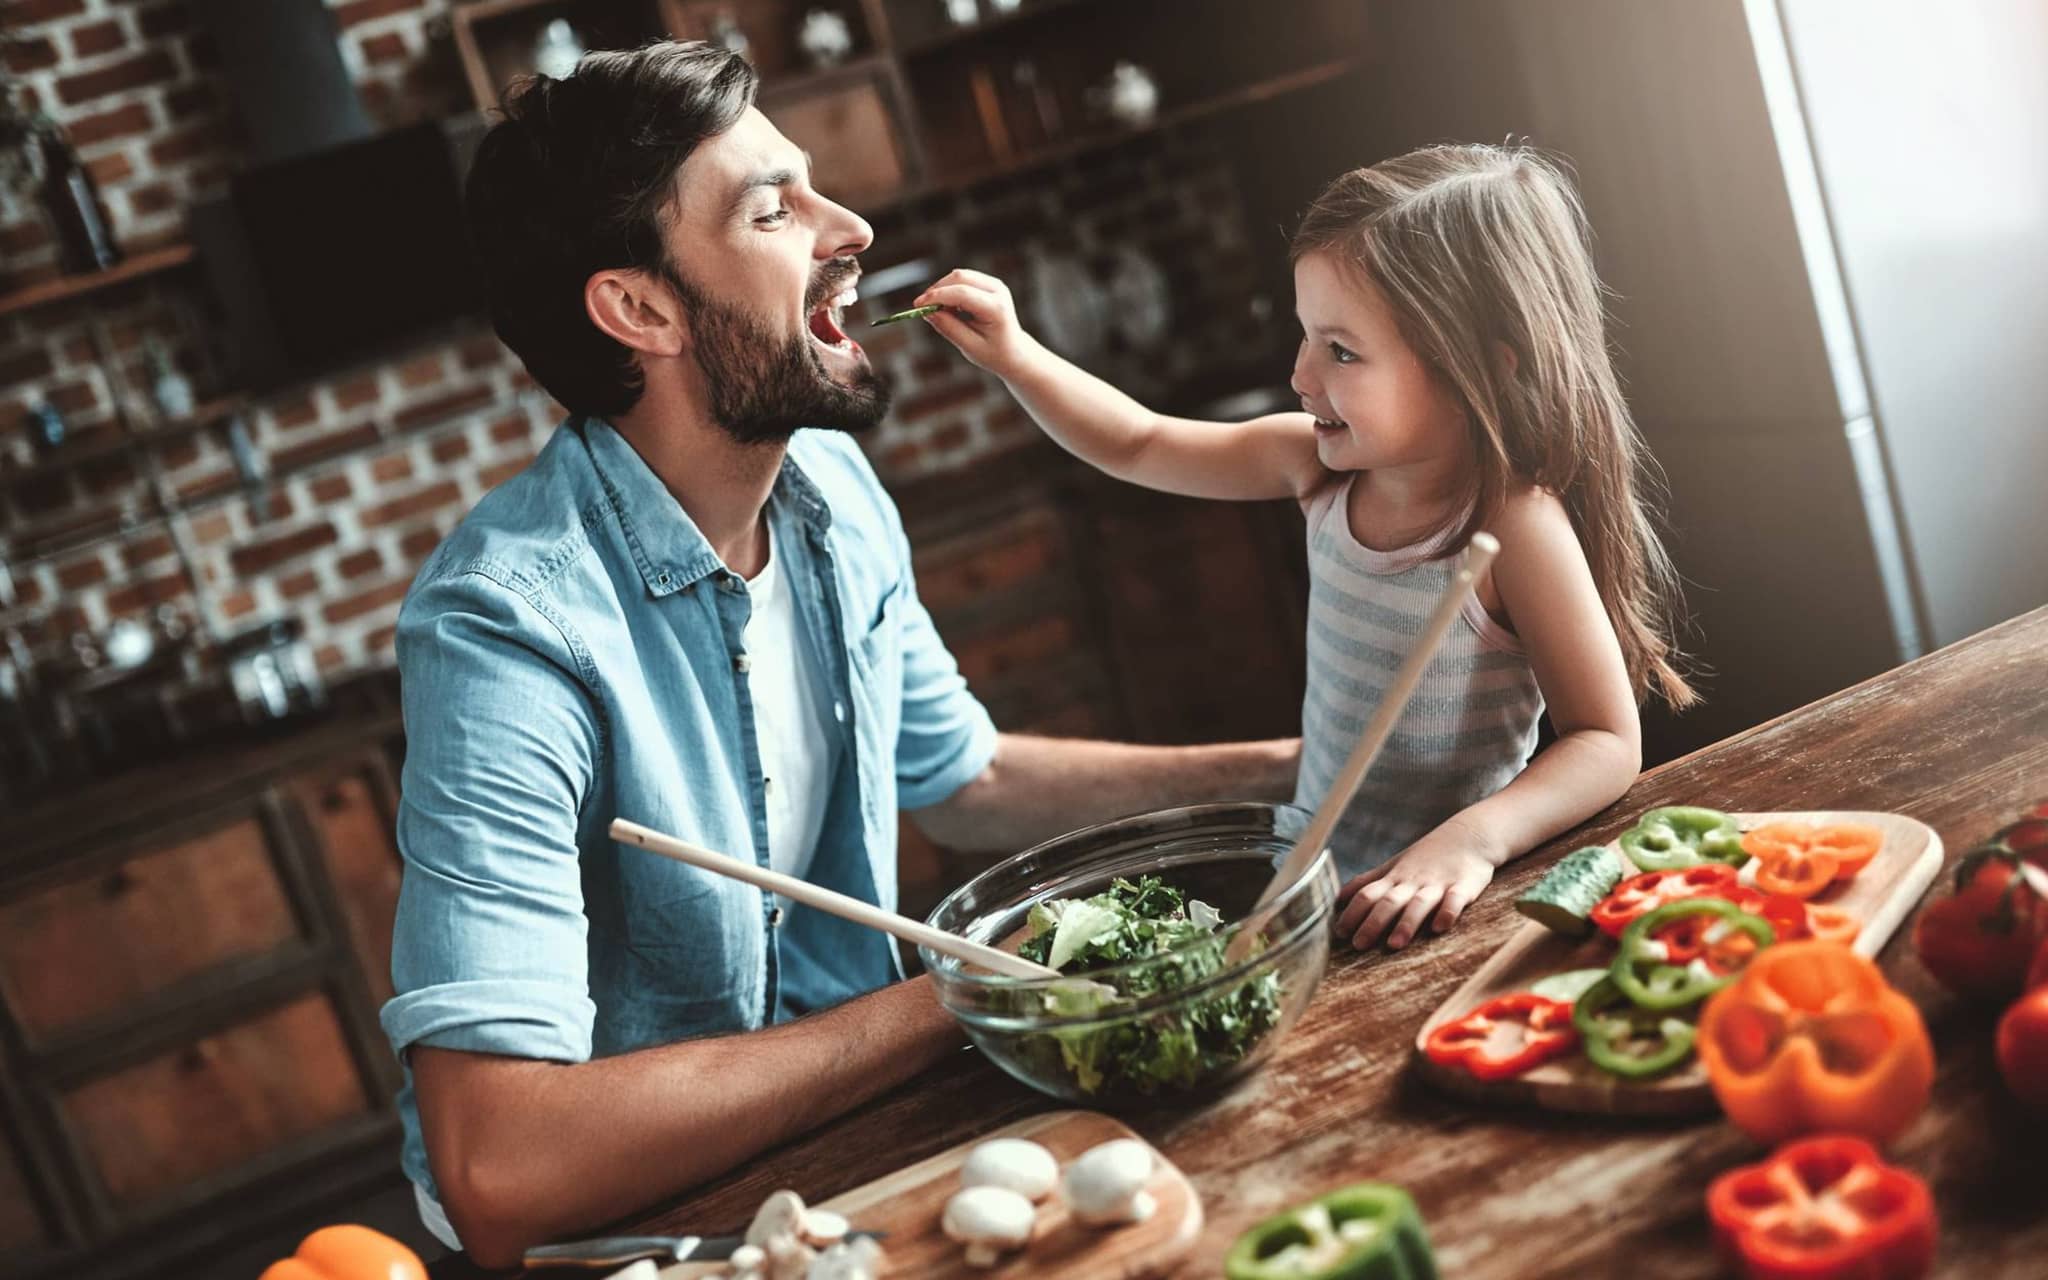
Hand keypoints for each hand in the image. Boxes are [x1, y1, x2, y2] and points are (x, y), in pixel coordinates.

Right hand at [914, 268, 1037, 377]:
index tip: (917, 305)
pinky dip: (950, 290)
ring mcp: (995, 284)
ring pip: (959, 275)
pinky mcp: (989, 283)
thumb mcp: (970, 346)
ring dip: (942, 289)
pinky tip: (948, 308)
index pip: (962, 294)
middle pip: (959, 277)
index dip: (936, 297)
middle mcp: (998, 290)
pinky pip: (963, 280)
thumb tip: (927, 311)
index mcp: (996, 308)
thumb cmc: (994, 353)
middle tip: (921, 307)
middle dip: (937, 290)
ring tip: (938, 312)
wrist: (1014, 352)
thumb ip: (949, 328)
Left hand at [1334, 820, 1500, 950]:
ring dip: (1406, 923)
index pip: (1367, 894)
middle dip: (1373, 923)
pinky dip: (1447, 912)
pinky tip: (1440, 927)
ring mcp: (1438, 883)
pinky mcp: (1464, 885)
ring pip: (1419, 903)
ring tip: (1394, 944)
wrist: (1469, 834)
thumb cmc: (1427, 855)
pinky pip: (1455, 900)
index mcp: (1395, 878)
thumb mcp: (1394, 865)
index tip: (1339, 933)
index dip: (1352, 913)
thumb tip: (1338, 898)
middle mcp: (1413, 881)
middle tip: (1358, 944)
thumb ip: (1368, 882)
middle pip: (1389, 901)